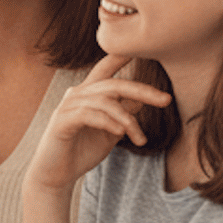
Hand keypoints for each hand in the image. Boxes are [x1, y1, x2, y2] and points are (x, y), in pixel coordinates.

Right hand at [25, 55, 172, 195]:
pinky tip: (120, 133)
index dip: (120, 57)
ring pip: (105, 102)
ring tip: (140, 139)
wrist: (56, 175)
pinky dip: (109, 122)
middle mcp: (76, 95)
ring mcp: (67, 107)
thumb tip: (142, 100)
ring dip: (128, 120)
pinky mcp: (62, 122)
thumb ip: (123, 114)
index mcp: (88, 94)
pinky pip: (90, 115)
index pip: (105, 69)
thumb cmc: (81, 151)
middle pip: (113, 84)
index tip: (140, 48)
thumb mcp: (110, 131)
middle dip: (142, 90)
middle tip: (166, 100)